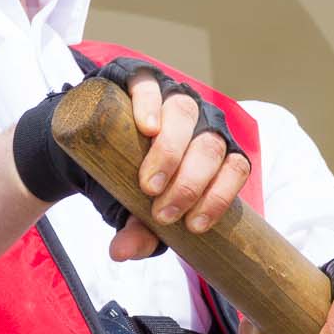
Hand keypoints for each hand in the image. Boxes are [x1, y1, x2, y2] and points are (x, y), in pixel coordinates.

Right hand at [105, 65, 251, 261]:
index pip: (235, 168)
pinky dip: (150, 105)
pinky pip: (151, 86)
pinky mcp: (141, 80)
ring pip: (186, 114)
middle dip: (190, 183)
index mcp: (215, 152)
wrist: (97, 143)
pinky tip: (145, 128)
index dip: (220, 197)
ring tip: (148, 183)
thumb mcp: (137, 210)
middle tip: (162, 212)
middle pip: (211, 145)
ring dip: (170, 151)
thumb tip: (120, 254)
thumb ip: (138, 232)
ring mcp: (173, 96)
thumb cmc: (131, 180)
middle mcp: (202, 120)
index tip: (195, 227)